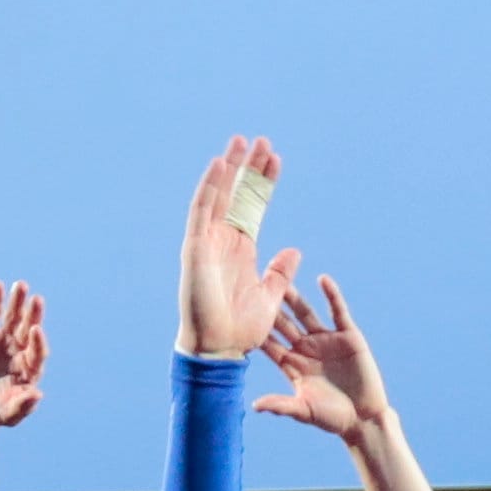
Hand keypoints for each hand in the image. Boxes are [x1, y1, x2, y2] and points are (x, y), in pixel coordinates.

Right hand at [0, 281, 48, 437]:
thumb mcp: (5, 415)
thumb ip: (21, 407)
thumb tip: (38, 395)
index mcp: (29, 369)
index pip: (38, 352)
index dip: (38, 342)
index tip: (36, 330)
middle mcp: (18, 351)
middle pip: (29, 330)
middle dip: (33, 315)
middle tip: (37, 300)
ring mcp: (0, 340)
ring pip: (12, 317)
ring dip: (17, 302)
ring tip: (20, 285)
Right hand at [177, 135, 300, 358]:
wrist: (220, 350)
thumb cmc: (241, 329)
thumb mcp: (270, 296)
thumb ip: (280, 272)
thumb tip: (294, 250)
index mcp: (241, 250)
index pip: (253, 207)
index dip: (264, 183)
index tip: (276, 160)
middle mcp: (223, 241)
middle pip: (237, 195)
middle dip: (249, 168)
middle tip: (261, 140)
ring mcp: (207, 242)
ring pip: (219, 196)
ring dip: (230, 168)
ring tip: (242, 141)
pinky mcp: (195, 248)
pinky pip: (201, 211)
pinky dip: (210, 187)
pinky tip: (220, 164)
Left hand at [254, 276, 389, 440]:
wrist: (364, 418)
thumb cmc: (332, 419)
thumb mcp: (304, 412)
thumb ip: (281, 406)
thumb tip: (256, 406)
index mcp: (292, 365)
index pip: (270, 344)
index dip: (257, 330)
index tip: (238, 315)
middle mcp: (306, 349)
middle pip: (284, 323)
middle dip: (271, 306)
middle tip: (254, 285)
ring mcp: (326, 340)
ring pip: (306, 313)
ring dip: (295, 297)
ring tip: (283, 277)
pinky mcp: (348, 336)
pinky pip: (337, 311)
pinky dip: (332, 295)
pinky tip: (323, 279)